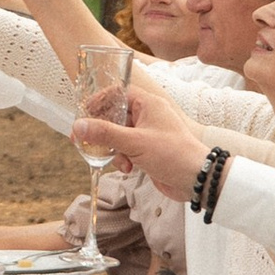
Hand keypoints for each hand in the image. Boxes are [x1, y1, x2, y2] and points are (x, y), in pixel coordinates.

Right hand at [71, 90, 208, 196]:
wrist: (196, 180)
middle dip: (102, 131)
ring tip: (119, 161)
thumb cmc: (172, 155)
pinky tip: (127, 169)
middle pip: (115, 116)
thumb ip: (105, 134)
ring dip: (113, 150)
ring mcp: (148, 134)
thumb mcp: (134, 143)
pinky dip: (123, 159)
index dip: (100, 100)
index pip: (118, 93)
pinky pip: (126, 150)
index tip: (84, 112)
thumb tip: (78, 126)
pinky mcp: (148, 151)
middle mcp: (148, 116)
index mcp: (148, 104)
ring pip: (118, 136)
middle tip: (83, 140)